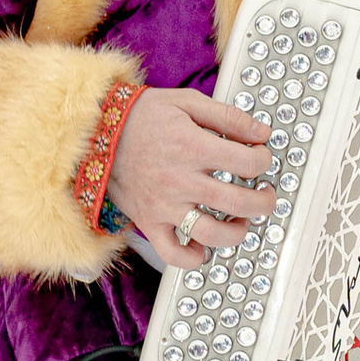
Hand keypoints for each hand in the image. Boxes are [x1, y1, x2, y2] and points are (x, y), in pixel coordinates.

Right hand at [105, 85, 275, 267]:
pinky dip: (193, 258)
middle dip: (264, 201)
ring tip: (241, 220)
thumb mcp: (186, 102)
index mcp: (193, 147)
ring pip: (213, 234)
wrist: (94, 132)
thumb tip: (262, 131)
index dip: (263, 160)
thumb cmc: (140, 116)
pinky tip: (205, 246)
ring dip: (238, 232)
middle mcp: (181, 181)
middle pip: (239, 203)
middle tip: (265, 194)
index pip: (247, 162)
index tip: (260, 157)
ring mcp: (165, 206)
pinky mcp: (149, 222)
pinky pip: (173, 254)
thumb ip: (227, 117)